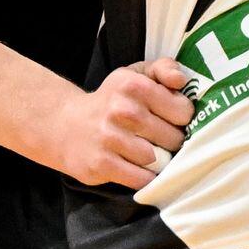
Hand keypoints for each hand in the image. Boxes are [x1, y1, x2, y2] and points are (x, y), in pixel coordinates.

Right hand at [51, 59, 194, 190]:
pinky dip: (144, 177)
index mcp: (133, 85)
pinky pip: (142, 179)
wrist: (65, 124)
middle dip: (170, 142)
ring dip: (156, 161)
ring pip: (158, 160)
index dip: (180, 117)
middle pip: (173, 139)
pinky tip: (135, 167)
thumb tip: (180, 80)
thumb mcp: (133, 75)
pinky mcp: (102, 164)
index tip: (167, 117)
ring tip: (144, 152)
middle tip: (156, 138)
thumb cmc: (110, 101)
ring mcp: (111, 138)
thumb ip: (163, 69)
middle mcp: (122, 110)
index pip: (183, 111)